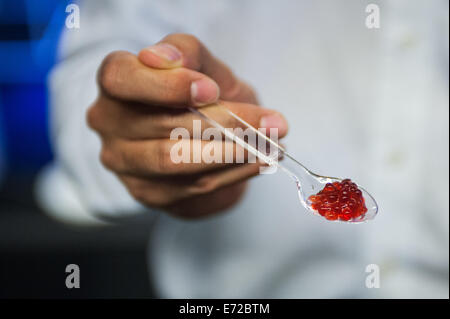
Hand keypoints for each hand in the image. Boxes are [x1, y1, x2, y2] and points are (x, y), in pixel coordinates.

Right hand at [87, 34, 287, 217]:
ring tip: (273, 145)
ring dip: (232, 154)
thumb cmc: (198, 91)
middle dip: (225, 123)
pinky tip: (259, 162)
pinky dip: (232, 174)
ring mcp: (123, 162)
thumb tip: (166, 58)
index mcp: (116, 82)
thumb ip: (188, 53)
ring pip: (176, 161)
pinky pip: (191, 186)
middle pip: (162, 125)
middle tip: (272, 124)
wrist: (198, 133)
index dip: (166, 86)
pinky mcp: (145, 192)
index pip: (123, 79)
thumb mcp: (201, 65)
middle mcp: (108, 123)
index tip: (211, 90)